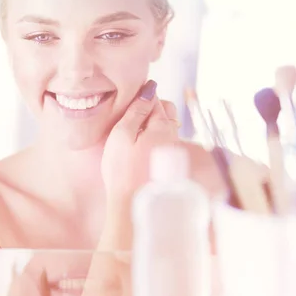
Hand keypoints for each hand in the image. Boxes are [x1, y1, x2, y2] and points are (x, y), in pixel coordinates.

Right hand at [101, 80, 179, 205]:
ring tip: (134, 131)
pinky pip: (164, 140)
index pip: (156, 100)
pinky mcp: (168, 163)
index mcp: (162, 126)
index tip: (131, 98)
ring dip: (153, 123)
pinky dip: (154, 136)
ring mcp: (172, 150)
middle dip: (152, 108)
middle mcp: (172, 136)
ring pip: (167, 126)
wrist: (132, 204)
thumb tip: (148, 91)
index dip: (143, 96)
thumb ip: (135, 111)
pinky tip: (141, 146)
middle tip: (131, 115)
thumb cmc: (122, 169)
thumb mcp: (122, 135)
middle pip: (167, 111)